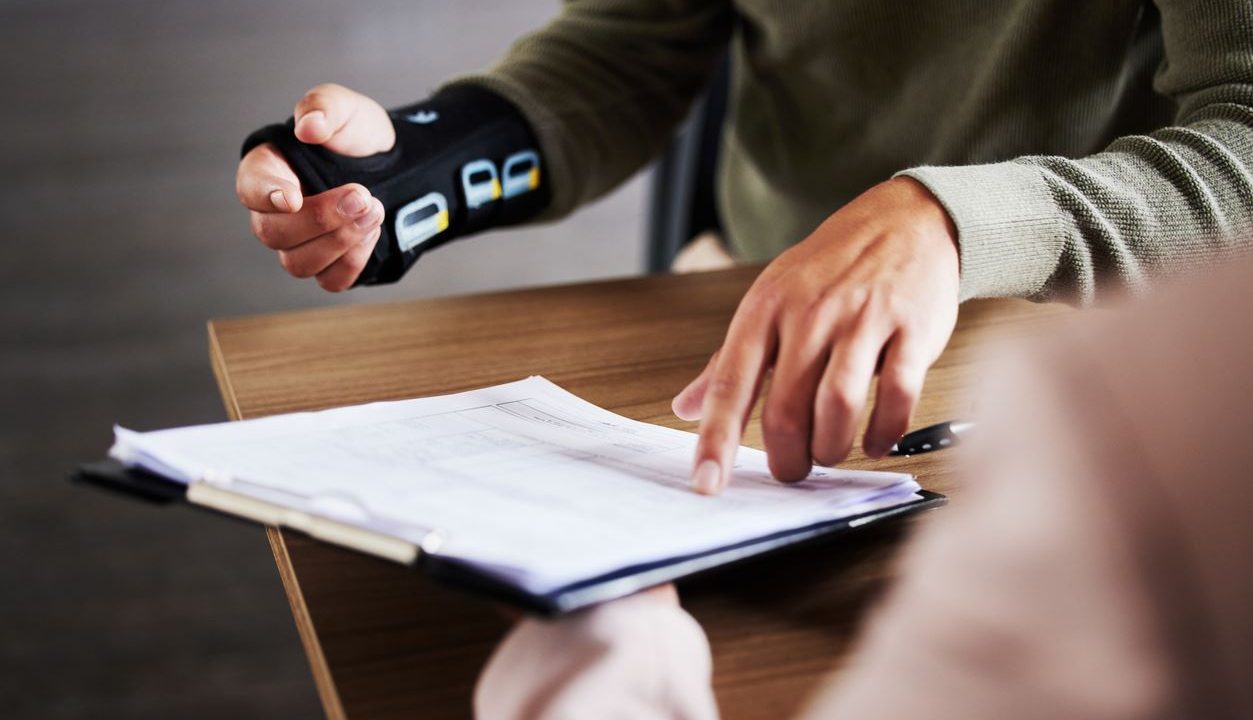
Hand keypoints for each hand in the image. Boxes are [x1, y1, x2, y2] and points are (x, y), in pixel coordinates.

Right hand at [235, 83, 395, 290]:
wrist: (395, 163)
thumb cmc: (355, 134)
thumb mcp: (344, 108)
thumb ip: (323, 108)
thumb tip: (309, 127)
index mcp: (268, 170)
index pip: (249, 189)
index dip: (266, 196)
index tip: (292, 198)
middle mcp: (275, 213)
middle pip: (273, 233)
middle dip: (320, 219)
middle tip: (361, 196)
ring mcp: (300, 244)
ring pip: (298, 263)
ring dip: (339, 241)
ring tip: (374, 211)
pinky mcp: (329, 265)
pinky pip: (330, 280)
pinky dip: (352, 261)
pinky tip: (372, 232)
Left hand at [673, 177, 959, 492]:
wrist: (905, 221)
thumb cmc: (830, 269)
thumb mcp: (769, 301)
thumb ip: (729, 362)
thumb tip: (685, 408)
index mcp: (764, 309)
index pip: (730, 384)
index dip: (716, 440)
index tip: (707, 484)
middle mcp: (809, 314)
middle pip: (786, 408)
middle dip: (787, 457)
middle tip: (792, 469)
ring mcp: (862, 320)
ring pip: (838, 406)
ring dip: (832, 447)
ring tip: (829, 453)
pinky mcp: (911, 329)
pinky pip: (898, 397)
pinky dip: (885, 432)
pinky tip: (876, 439)